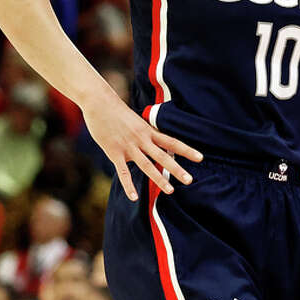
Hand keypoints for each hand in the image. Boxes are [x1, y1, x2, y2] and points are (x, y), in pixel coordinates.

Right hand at [83, 94, 202, 200]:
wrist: (99, 102)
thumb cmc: (117, 111)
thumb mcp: (136, 121)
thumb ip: (145, 133)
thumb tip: (154, 142)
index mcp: (148, 131)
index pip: (172, 142)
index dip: (186, 150)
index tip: (200, 158)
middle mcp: (142, 139)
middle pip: (162, 156)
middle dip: (176, 169)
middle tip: (190, 180)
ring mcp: (128, 146)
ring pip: (147, 165)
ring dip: (159, 178)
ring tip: (170, 191)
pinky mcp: (114, 152)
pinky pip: (123, 172)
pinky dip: (128, 185)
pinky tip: (134, 197)